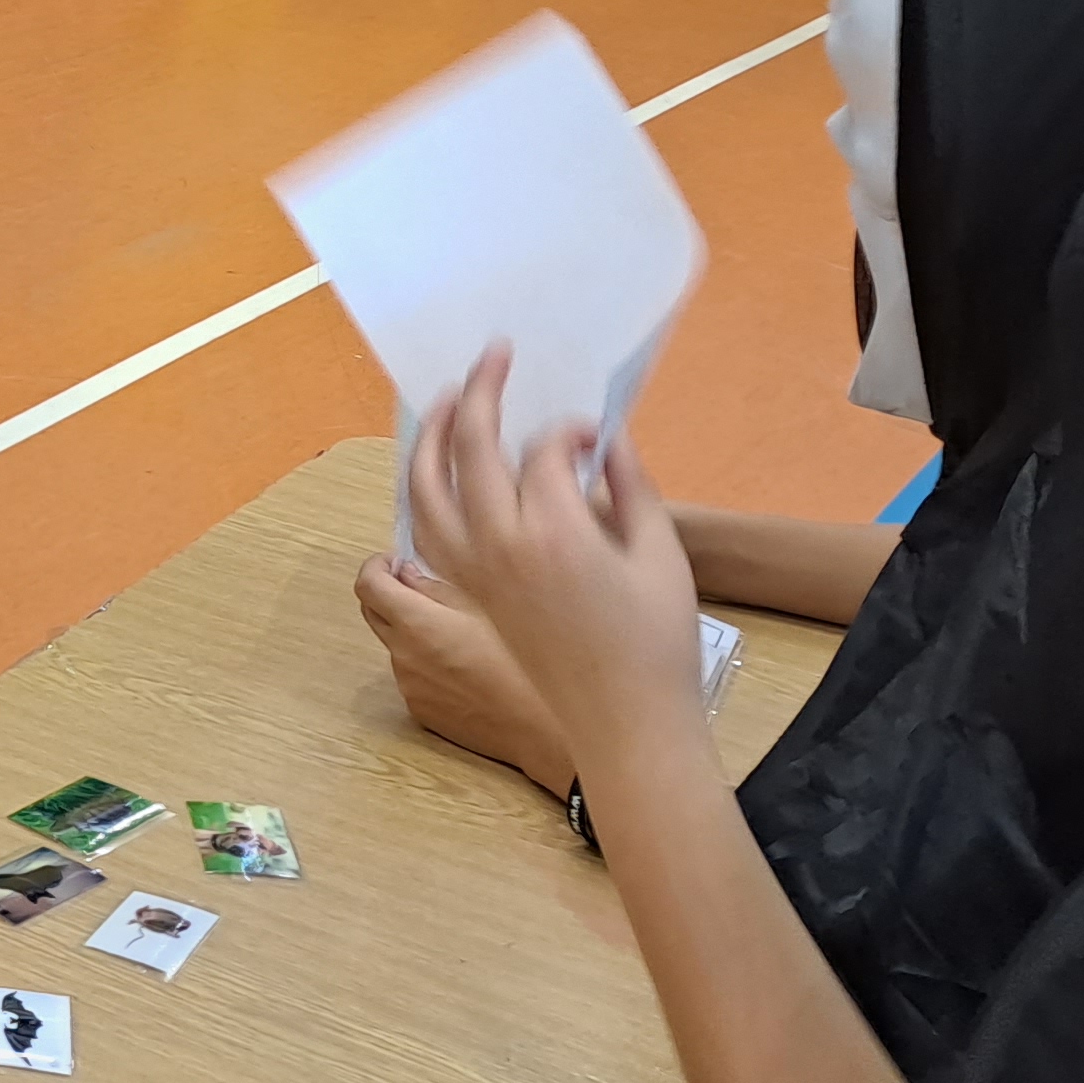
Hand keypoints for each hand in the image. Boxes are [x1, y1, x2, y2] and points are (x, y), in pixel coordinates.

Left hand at [356, 551, 574, 799]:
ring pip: (395, 645)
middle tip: (422, 588)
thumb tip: (405, 573)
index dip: (376, 567)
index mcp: (416, 624)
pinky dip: (424, 662)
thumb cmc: (521, 660)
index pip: (367, 585)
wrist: (539, 725)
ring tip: (458, 635)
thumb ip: (436, 586)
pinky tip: (464, 668)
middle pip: (372, 613)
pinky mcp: (420, 711)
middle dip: (388, 594)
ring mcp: (408, 687)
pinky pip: (412, 675)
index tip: (397, 563)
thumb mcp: (485, 607)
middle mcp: (402, 656)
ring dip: (411, 631)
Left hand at [404, 349, 706, 776]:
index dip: (571, 432)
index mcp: (556, 530)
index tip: (597, 436)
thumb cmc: (656, 644)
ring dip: (431, 437)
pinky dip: (422, 494)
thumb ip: (630, 488)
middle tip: (494, 357)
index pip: (546, 450)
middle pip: (472, 448)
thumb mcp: (661, 555)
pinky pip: (427, 533)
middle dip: (481, 392)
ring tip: (447, 400)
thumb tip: (605, 442)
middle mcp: (501, 545)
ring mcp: (474, 574)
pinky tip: (434, 472)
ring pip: (427, 488)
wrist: (626, 726)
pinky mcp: (466, 597)